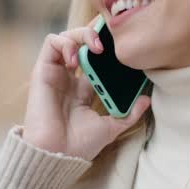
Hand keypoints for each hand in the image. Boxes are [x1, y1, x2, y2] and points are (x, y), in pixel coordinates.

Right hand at [22, 21, 150, 160]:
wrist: (57, 154)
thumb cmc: (79, 145)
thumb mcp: (111, 128)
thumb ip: (128, 114)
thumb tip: (146, 100)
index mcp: (82, 89)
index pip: (95, 59)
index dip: (107, 47)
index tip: (123, 44)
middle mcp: (68, 78)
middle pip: (80, 43)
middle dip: (95, 34)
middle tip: (112, 38)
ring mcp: (55, 73)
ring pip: (65, 37)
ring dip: (82, 34)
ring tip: (97, 47)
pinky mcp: (43, 70)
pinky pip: (51, 42)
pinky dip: (65, 43)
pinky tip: (77, 59)